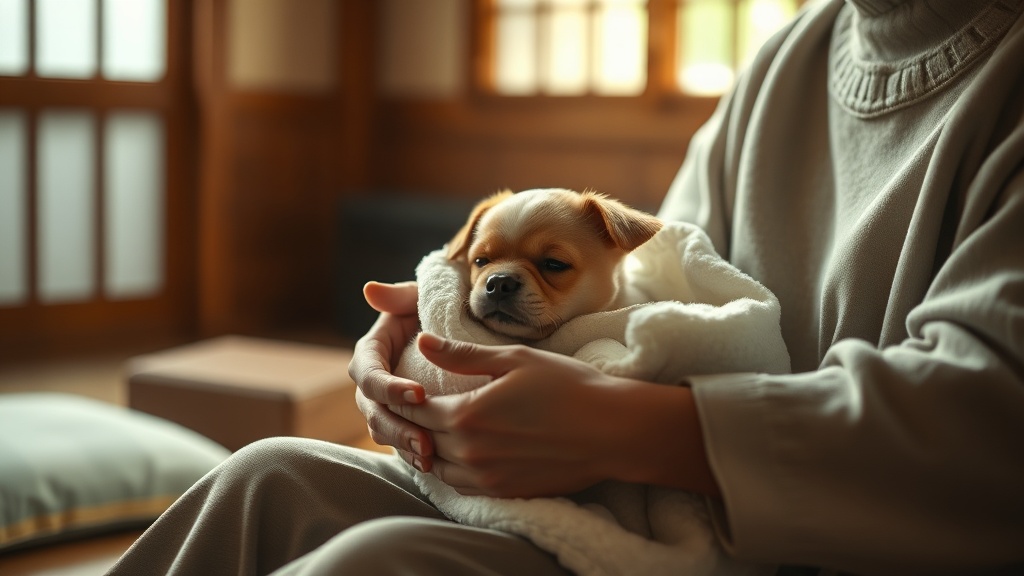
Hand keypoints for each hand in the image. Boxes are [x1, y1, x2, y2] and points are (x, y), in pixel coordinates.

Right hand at [348, 281, 433, 466]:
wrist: (455, 329)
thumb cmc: (434, 308)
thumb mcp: (419, 298)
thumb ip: (399, 296)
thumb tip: (370, 290)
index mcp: (370, 354)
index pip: (370, 375)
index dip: (390, 387)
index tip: (419, 393)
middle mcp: (371, 384)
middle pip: (373, 412)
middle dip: (398, 428)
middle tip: (426, 441)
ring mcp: (384, 406)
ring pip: (383, 433)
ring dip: (404, 446)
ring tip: (430, 458)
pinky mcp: (401, 423)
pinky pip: (399, 444)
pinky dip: (413, 455)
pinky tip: (434, 466)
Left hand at [390, 333, 720, 498]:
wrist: (612, 430)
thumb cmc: (568, 386)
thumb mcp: (515, 358)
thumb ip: (463, 355)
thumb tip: (423, 342)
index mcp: (467, 415)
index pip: (414, 409)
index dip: (401, 397)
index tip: (396, 387)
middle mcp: (470, 452)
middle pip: (420, 440)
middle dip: (410, 424)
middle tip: (404, 409)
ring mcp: (487, 477)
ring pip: (437, 467)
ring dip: (428, 449)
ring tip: (428, 431)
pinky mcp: (505, 492)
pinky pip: (461, 485)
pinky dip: (451, 469)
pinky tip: (456, 453)